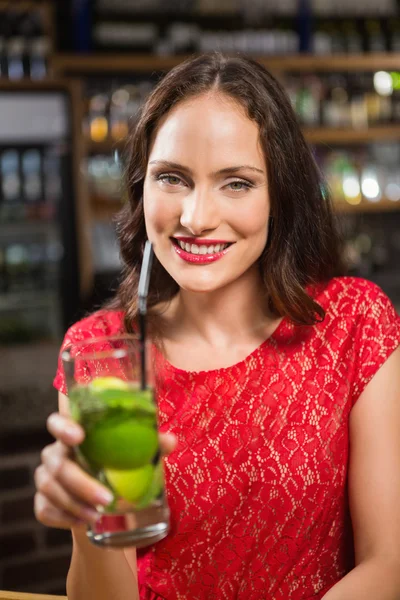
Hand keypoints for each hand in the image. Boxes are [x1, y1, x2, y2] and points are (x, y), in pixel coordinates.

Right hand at [34, 412, 176, 529]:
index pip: (57, 422)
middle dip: (80, 482)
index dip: (63, 427)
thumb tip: (170, 441)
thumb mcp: (134, 456)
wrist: (104, 508)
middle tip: (106, 499)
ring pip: (49, 489)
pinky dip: (63, 518)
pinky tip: (83, 522)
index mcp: (75, 435)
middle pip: (57, 463)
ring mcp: (45, 478)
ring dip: (74, 504)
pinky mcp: (42, 502)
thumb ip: (151, 445)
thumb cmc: (117, 469)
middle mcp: (56, 453)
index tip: (79, 436)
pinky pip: (44, 510)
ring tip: (98, 516)